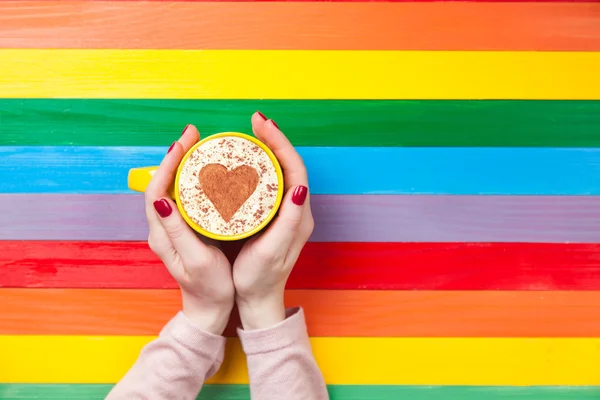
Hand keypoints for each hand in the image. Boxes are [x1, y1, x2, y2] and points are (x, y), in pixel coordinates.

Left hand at [145, 125, 234, 334]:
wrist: (210, 309)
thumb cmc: (209, 287)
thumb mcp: (196, 261)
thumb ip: (178, 231)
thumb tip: (163, 200)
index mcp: (162, 234)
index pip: (156, 190)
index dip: (168, 164)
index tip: (185, 143)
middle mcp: (162, 228)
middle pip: (161, 183)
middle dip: (175, 156)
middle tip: (193, 135)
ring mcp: (172, 229)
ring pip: (172, 188)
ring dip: (182, 165)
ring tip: (199, 147)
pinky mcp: (184, 229)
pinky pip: (183, 197)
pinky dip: (191, 179)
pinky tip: (207, 172)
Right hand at [232, 113, 313, 329]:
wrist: (258, 299)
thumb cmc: (261, 277)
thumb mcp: (273, 250)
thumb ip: (289, 220)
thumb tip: (298, 187)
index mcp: (299, 214)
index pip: (295, 168)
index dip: (280, 143)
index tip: (261, 124)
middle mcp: (297, 209)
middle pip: (288, 164)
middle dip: (274, 139)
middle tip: (254, 122)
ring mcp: (286, 212)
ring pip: (279, 171)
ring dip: (268, 150)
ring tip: (250, 135)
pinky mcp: (273, 216)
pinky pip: (269, 183)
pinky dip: (259, 166)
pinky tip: (244, 161)